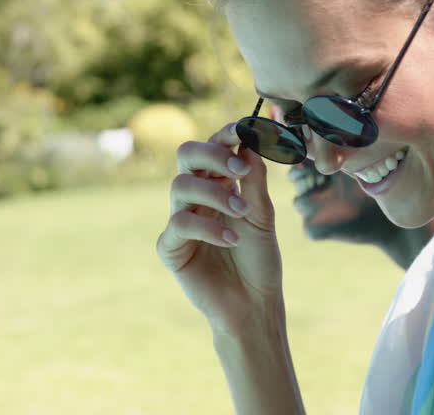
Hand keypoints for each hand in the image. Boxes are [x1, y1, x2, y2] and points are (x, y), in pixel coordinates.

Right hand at [156, 121, 282, 334]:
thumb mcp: (262, 214)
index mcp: (218, 184)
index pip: (212, 147)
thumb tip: (252, 138)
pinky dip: (208, 228)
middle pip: (186, 155)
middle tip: (240, 169)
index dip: (224, 135)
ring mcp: (180, 221)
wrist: (255, 303)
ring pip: (181, 186)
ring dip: (215, 194)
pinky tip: (232, 239)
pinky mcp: (171, 248)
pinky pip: (179, 225)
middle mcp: (195, 197)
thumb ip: (255, 179)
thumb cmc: (259, 259)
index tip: (244, 130)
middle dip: (212, 154)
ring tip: (242, 211)